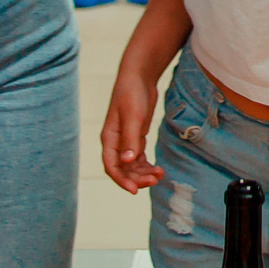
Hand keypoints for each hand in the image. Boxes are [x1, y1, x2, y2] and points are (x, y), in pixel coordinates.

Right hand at [101, 66, 164, 194]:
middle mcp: (115, 143)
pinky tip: (158, 169)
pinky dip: (147, 166)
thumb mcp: (133, 116)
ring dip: (144, 173)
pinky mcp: (136, 138)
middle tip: (156, 180)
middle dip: (137, 178)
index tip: (135, 190)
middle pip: (123, 169)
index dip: (121, 180)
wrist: (139, 77)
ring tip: (160, 175)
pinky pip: (139, 159)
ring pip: (132, 166)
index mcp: (109, 138)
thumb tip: (127, 161)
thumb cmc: (132, 93)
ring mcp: (125, 141)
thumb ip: (130, 138)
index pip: (111, 166)